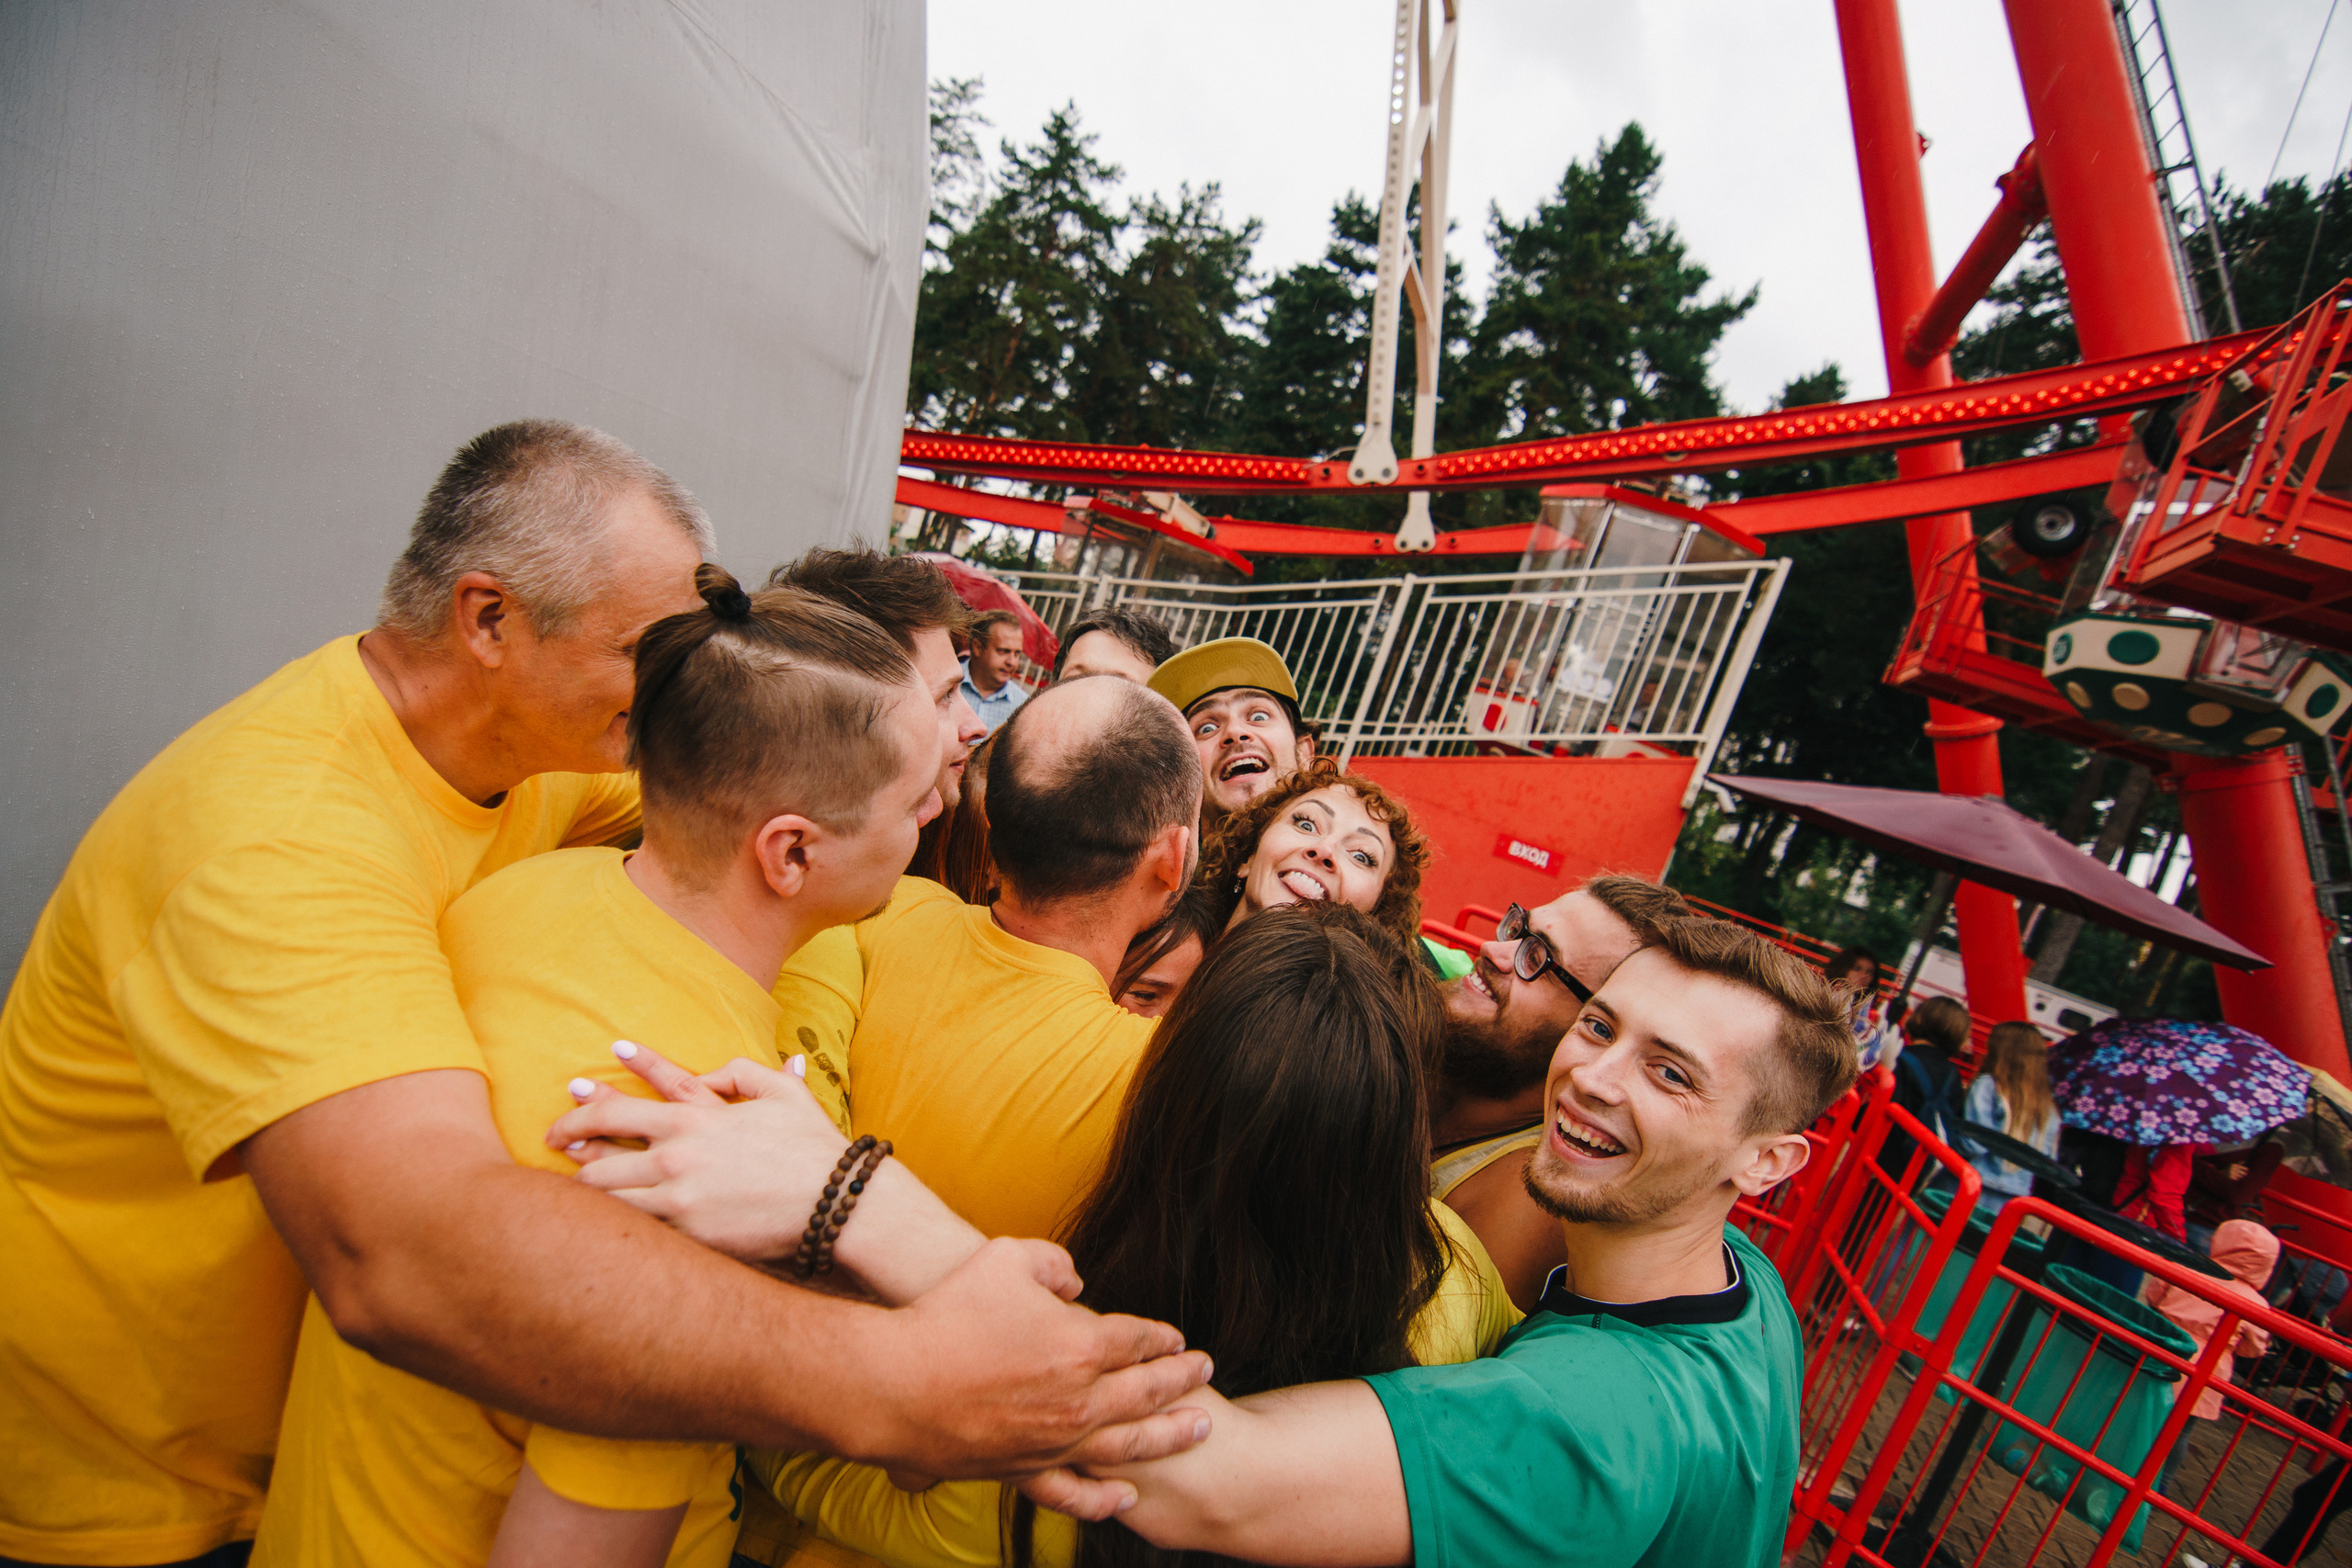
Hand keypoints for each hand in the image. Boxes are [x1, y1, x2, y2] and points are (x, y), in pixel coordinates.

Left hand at [545, 1043, 845, 1263]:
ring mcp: (677, 1191)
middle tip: (553, 1133)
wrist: (836, 1203)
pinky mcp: (683, 1231)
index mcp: (703, 1112)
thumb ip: (744, 1074)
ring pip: (604, 1184)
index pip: (653, 1081)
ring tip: (562, 1179)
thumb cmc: (814, 1149)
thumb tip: (711, 1073)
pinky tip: (587, 1221)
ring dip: (580, 1178)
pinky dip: (605, 1219)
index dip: (621, 1069)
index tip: (597, 1061)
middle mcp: (680, 1148)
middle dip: (571, 1128)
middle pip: (605, 1132)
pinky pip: (629, 1224)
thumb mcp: (786, 1095)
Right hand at [857, 1238, 1211, 1508]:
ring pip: (1128, 1443)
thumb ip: (1053, 1262)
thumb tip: (1076, 1282)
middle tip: (1205, 1374)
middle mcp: (1079, 1399)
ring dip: (1169, 1435)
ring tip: (1199, 1428)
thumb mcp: (1005, 1258)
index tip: (1177, 1340)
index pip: (1140, 1340)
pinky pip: (1075, 1491)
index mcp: (1082, 1345)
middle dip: (1182, 1382)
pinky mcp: (1024, 1470)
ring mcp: (1055, 1441)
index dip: (1163, 1338)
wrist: (893, 1383)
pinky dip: (1105, 1497)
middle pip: (1148, 1392)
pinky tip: (1126, 1496)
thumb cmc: (947, 1314)